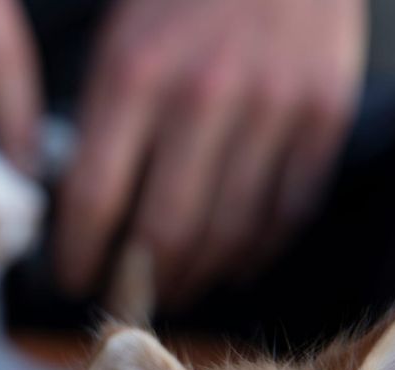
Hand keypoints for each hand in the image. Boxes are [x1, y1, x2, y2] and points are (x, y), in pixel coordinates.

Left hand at [55, 0, 366, 304]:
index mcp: (132, 78)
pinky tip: (231, 262)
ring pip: (228, 233)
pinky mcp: (323, 114)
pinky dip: (255, 250)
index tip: (71, 280)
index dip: (78, 256)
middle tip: (128, 298)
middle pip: (164, 233)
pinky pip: (286, 211)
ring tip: (174, 288)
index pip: (93, 201)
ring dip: (196, 277)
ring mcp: (269, 107)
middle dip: (139, 282)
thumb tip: (81, 216)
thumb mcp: (116, 48)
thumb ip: (100, 128)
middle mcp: (202, 97)